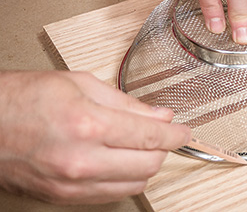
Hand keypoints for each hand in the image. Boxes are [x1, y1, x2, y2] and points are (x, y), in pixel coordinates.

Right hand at [0, 71, 190, 204]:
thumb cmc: (25, 98)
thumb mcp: (80, 84)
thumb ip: (127, 103)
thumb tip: (160, 115)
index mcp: (88, 124)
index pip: (151, 136)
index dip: (176, 134)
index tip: (184, 132)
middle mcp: (81, 160)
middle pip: (148, 165)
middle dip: (163, 149)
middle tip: (162, 135)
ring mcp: (72, 184)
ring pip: (134, 184)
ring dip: (146, 165)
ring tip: (139, 146)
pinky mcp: (64, 198)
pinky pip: (111, 194)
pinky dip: (124, 178)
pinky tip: (120, 161)